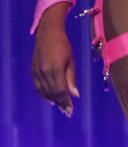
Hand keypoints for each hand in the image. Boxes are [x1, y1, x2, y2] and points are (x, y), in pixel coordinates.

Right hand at [31, 3, 78, 117]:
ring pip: (44, 91)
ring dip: (52, 100)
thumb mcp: (71, 61)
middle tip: (67, 112)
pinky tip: (49, 99)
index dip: (65, 102)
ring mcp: (36, 72)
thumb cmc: (64, 46)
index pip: (61, 91)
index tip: (70, 111)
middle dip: (60, 103)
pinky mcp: (32, 71)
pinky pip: (38, 87)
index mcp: (55, 69)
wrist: (48, 34)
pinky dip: (43, 94)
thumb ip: (71, 79)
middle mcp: (44, 73)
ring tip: (60, 107)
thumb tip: (75, 95)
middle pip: (52, 93)